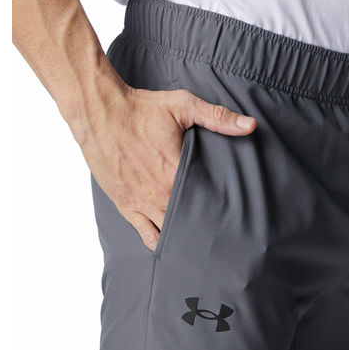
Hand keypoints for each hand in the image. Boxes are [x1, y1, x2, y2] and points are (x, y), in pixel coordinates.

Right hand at [74, 86, 256, 250]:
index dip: (220, 208)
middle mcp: (159, 193)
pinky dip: (157, 241)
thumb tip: (250, 125)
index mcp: (175, 172)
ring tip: (198, 239)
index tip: (231, 213)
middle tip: (218, 230)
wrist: (99, 111)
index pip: (206, 201)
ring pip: (168, 231)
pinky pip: (144, 232)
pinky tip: (169, 244)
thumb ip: (218, 117)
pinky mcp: (124, 204)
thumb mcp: (182, 106)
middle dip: (203, 224)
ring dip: (183, 235)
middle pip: (189, 219)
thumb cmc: (140, 108)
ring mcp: (140, 202)